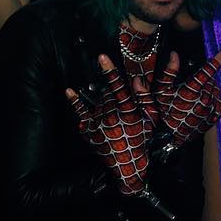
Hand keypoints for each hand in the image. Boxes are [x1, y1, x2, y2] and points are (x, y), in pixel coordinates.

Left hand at [66, 55, 155, 197]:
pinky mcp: (89, 130)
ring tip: (113, 114)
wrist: (128, 164)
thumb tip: (137, 80)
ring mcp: (98, 123)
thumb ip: (145, 97)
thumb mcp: (151, 118)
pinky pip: (80, 112)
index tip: (101, 57)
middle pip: (107, 93)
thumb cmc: (142, 139)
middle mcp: (110, 116)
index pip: (117, 86)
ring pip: (98, 100)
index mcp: (127, 111)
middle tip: (120, 105)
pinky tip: (69, 90)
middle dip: (113, 94)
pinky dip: (75, 101)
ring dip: (104, 102)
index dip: (109, 70)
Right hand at [137, 48, 220, 150]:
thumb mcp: (161, 90)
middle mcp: (204, 98)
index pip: (206, 71)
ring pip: (217, 89)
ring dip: (211, 86)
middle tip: (195, 84)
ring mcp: (211, 108)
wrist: (168, 136)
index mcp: (191, 90)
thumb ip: (169, 72)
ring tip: (199, 92)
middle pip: (211, 80)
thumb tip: (175, 53)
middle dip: (205, 78)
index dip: (217, 60)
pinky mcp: (214, 116)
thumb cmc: (163, 111)